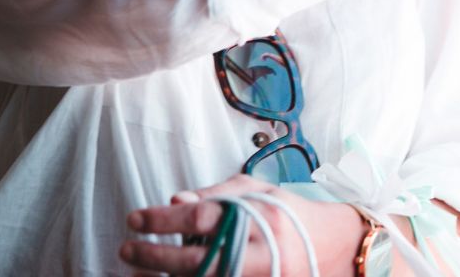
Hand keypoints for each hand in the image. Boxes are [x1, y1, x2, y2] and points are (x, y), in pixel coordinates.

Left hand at [119, 173, 364, 275]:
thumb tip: (175, 200)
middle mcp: (261, 252)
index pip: (202, 216)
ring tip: (137, 269)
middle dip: (155, 255)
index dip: (162, 218)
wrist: (332, 247)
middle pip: (198, 259)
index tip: (135, 218)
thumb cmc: (288, 215)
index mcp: (260, 217)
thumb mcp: (258, 191)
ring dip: (164, 276)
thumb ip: (217, 193)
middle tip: (127, 248)